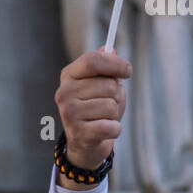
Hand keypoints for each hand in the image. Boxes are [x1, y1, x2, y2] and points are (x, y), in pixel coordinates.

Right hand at [55, 48, 130, 173]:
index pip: (93, 60)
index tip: (127, 70)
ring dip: (115, 114)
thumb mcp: (100, 85)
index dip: (115, 64)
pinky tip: (105, 130)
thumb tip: (110, 49)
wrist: (85, 143)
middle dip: (117, 95)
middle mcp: (64, 92)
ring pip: (111, 105)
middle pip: (108, 85)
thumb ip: (105, 67)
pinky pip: (111, 126)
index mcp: (69, 75)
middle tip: (109, 104)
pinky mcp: (78, 133)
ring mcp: (69, 113)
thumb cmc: (96, 109)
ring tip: (104, 118)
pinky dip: (115, 129)